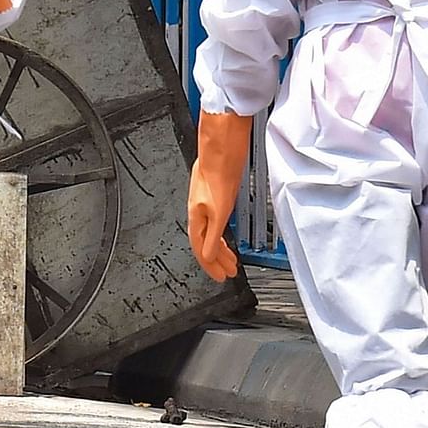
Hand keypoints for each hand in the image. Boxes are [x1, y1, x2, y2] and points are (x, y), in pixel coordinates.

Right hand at [186, 111, 251, 282]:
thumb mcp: (219, 212)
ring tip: (230, 258)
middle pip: (204, 243)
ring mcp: (205, 204)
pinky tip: (226, 234)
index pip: (200, 249)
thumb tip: (208, 257)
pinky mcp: (214, 196)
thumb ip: (213, 236)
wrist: (222, 150)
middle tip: (228, 271)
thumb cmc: (219, 175)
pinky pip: (214, 223)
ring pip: (210, 233)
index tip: (220, 276)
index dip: (210, 265)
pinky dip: (220, 234)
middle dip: (216, 259)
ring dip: (220, 248)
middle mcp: (198, 211)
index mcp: (196, 217)